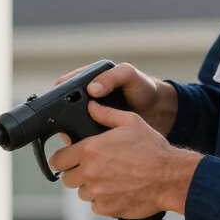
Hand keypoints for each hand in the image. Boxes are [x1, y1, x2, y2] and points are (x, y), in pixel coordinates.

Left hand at [49, 100, 201, 217]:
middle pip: (67, 178)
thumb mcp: (131, 122)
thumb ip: (106, 114)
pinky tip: (117, 191)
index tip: (69, 160)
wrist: (170, 178)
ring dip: (91, 188)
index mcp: (90, 150)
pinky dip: (103, 201)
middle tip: (94, 169)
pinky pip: (95, 205)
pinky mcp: (105, 208)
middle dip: (77, 174)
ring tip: (110, 179)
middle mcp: (89, 172)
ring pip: (81, 192)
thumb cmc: (153, 150)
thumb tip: (91, 106)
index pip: (58, 159)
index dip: (63, 159)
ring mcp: (96, 192)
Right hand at [56, 62, 178, 136]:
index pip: (66, 83)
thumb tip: (92, 89)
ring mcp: (90, 115)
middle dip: (64, 115)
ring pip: (70, 124)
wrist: (159, 111)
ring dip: (72, 130)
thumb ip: (112, 77)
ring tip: (78, 135)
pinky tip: (87, 143)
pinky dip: (82, 141)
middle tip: (68, 122)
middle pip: (64, 107)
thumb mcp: (130, 76)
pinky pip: (82, 137)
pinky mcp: (95, 131)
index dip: (60, 92)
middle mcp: (86, 98)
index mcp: (90, 79)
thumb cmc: (145, 89)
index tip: (60, 102)